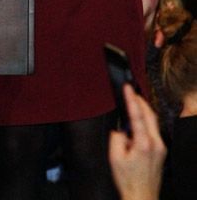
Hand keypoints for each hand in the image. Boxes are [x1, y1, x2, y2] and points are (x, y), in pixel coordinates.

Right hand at [108, 85, 165, 199]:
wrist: (141, 196)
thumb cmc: (128, 180)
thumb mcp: (115, 157)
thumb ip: (116, 138)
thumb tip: (121, 130)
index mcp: (144, 143)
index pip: (137, 115)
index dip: (131, 99)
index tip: (127, 88)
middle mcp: (156, 144)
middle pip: (150, 115)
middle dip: (140, 101)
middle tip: (131, 91)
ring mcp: (161, 147)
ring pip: (153, 122)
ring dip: (144, 110)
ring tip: (134, 103)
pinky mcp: (161, 151)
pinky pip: (154, 130)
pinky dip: (146, 121)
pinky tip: (139, 122)